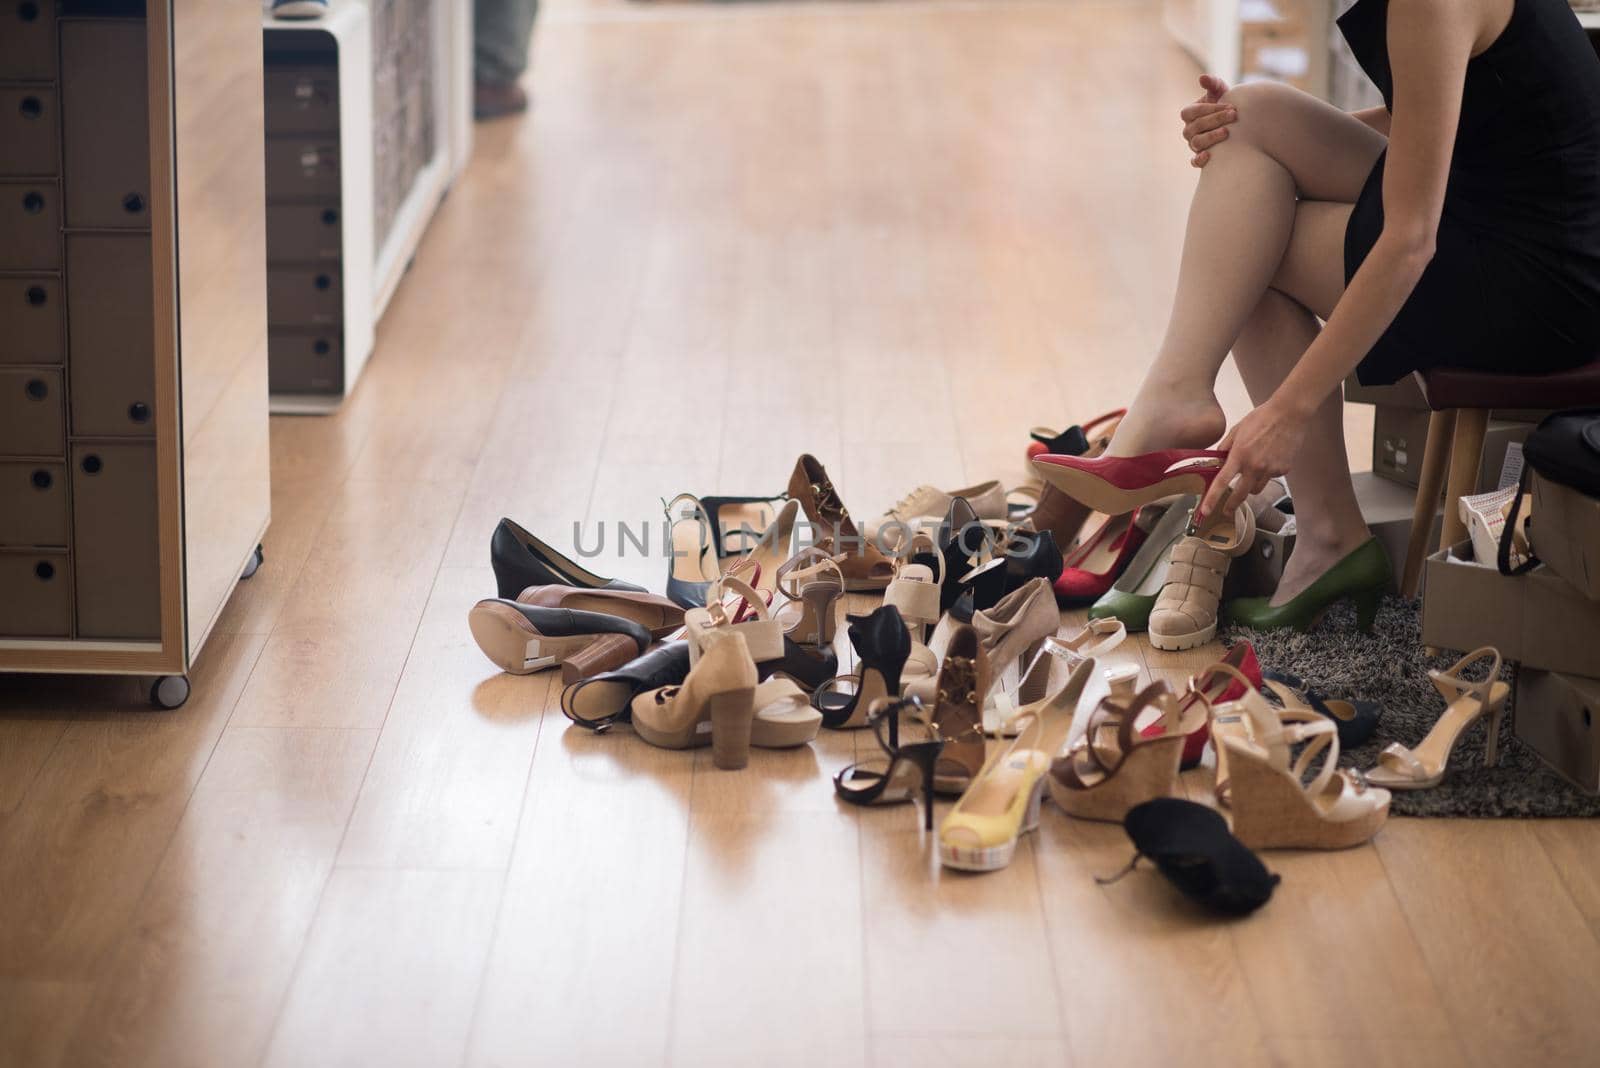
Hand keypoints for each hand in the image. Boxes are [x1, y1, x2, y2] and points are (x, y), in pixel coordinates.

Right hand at [1180, 74, 1235, 167]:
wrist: (1235, 123)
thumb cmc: (1225, 105)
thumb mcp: (1220, 92)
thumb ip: (1213, 84)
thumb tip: (1202, 78)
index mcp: (1189, 114)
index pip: (1192, 112)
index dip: (1209, 109)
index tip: (1229, 106)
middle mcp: (1188, 130)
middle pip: (1195, 127)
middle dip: (1215, 120)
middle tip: (1234, 115)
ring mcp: (1193, 144)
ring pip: (1196, 143)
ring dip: (1211, 137)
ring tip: (1227, 132)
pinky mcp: (1200, 157)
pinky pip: (1194, 161)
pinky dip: (1199, 160)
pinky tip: (1209, 155)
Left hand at [1196, 399, 1307, 524]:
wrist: (1289, 414)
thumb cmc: (1262, 418)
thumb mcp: (1237, 430)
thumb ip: (1225, 447)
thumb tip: (1217, 459)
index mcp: (1239, 455)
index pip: (1222, 482)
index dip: (1212, 498)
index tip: (1205, 510)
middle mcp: (1254, 466)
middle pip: (1240, 495)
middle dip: (1231, 505)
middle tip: (1226, 511)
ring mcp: (1271, 469)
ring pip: (1256, 488)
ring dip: (1250, 486)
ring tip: (1253, 471)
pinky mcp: (1284, 470)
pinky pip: (1271, 478)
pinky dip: (1268, 473)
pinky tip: (1271, 457)